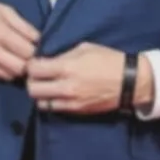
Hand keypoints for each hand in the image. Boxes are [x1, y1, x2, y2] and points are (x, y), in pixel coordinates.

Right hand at [0, 0, 39, 80]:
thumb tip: (39, 41)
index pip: (28, 52)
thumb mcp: (3, 10)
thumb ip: (23, 26)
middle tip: (30, 56)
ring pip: (11, 75)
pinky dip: (6, 71)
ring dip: (18, 69)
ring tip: (19, 59)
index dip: (36, 50)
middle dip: (29, 63)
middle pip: (21, 68)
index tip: (37, 46)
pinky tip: (6, 61)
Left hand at [25, 43, 153, 115]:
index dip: (31, 65)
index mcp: (66, 68)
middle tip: (37, 77)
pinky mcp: (76, 111)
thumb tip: (47, 60)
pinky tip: (57, 95)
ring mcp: (70, 102)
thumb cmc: (108, 60)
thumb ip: (63, 55)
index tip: (35, 63)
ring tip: (47, 87)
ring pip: (40, 103)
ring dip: (40, 95)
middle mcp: (65, 87)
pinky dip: (51, 102)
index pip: (33, 69)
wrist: (129, 82)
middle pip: (32, 89)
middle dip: (31, 81)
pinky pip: (54, 109)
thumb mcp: (84, 49)